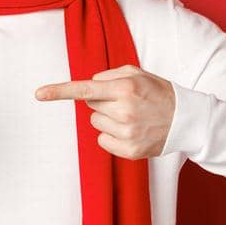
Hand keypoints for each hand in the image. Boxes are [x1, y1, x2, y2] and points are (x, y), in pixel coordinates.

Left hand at [34, 64, 174, 159]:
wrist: (187, 120)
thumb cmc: (160, 93)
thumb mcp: (139, 74)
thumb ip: (110, 75)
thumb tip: (89, 86)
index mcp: (125, 88)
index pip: (85, 90)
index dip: (59, 91)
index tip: (38, 94)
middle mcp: (125, 111)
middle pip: (91, 106)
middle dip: (103, 102)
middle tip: (126, 102)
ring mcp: (127, 133)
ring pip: (96, 124)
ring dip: (108, 119)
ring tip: (132, 117)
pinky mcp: (129, 150)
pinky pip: (103, 141)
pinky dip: (112, 136)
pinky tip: (131, 131)